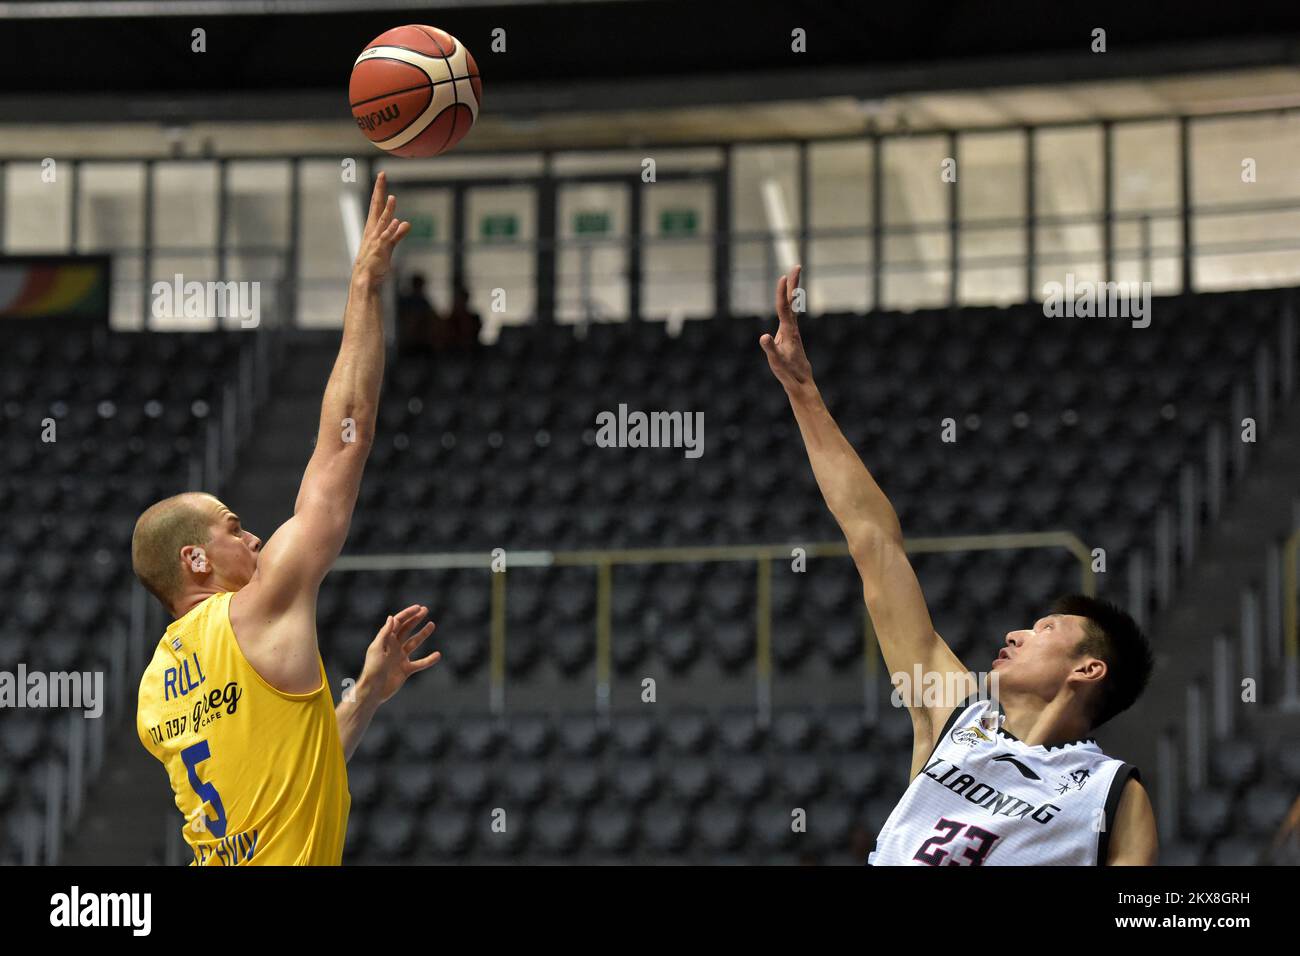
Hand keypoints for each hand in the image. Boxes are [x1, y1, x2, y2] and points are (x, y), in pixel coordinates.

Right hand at [353, 171, 411, 285]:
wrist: (366, 278)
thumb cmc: (375, 262)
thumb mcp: (389, 245)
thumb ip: (398, 234)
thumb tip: (406, 224)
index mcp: (374, 227)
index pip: (377, 205)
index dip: (379, 190)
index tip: (382, 176)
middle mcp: (373, 230)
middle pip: (377, 206)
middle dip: (379, 191)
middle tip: (382, 175)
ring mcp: (376, 239)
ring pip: (383, 221)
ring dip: (388, 210)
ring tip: (392, 197)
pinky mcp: (380, 249)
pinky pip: (386, 237)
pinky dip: (391, 230)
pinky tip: (398, 222)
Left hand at [358, 604, 439, 704]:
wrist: (373, 690)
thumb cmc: (373, 669)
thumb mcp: (377, 648)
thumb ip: (385, 633)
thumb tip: (392, 617)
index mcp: (385, 640)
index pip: (397, 623)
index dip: (407, 614)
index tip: (418, 608)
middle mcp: (393, 647)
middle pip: (406, 629)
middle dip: (415, 619)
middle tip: (426, 610)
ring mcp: (400, 658)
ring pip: (414, 643)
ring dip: (423, 634)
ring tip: (432, 625)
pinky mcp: (406, 670)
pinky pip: (420, 663)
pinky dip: (429, 660)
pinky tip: (438, 655)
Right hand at [759, 264, 814, 393]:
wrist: (802, 383)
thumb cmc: (789, 374)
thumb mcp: (777, 363)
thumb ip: (771, 349)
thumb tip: (764, 336)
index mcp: (789, 332)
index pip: (784, 308)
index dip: (783, 292)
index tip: (784, 277)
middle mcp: (792, 328)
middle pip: (792, 302)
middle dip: (793, 284)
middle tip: (797, 266)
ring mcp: (792, 331)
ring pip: (792, 307)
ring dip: (792, 290)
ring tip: (792, 276)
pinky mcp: (790, 336)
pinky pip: (789, 314)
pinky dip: (789, 303)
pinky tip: (788, 301)